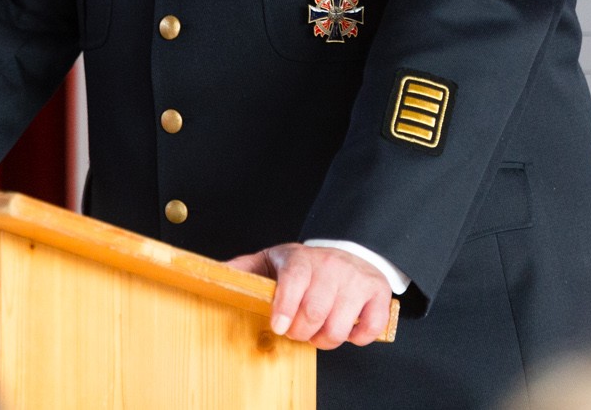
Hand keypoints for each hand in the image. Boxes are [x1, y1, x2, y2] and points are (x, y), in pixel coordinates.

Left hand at [225, 242, 393, 348]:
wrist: (350, 252)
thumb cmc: (305, 266)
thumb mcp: (272, 261)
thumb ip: (243, 269)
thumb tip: (212, 275)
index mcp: (302, 258)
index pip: (295, 279)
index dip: (286, 305)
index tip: (279, 326)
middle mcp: (332, 266)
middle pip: (315, 310)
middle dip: (302, 332)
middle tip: (297, 332)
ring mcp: (357, 279)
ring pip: (340, 325)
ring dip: (325, 339)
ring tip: (318, 332)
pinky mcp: (378, 294)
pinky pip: (370, 327)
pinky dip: (357, 337)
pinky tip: (346, 329)